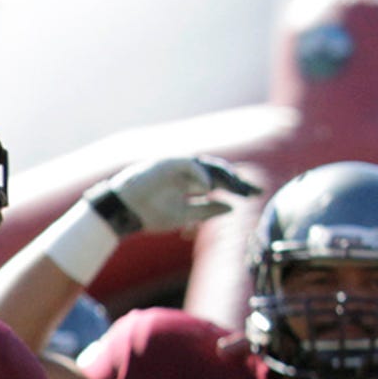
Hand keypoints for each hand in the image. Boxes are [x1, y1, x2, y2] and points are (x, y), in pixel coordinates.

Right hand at [84, 155, 258, 235]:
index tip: (255, 194)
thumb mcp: (185, 215)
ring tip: (237, 188)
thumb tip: (232, 207)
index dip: (237, 187)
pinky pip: (189, 165)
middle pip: (218, 171)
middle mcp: (186, 172)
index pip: (219, 181)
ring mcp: (176, 166)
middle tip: (254, 191)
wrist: (122, 213)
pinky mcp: (166, 163)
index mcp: (190, 183)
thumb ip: (208, 209)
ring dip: (223, 176)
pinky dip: (200, 175)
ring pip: (207, 165)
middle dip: (236, 181)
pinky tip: (209, 188)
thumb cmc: (149, 215)